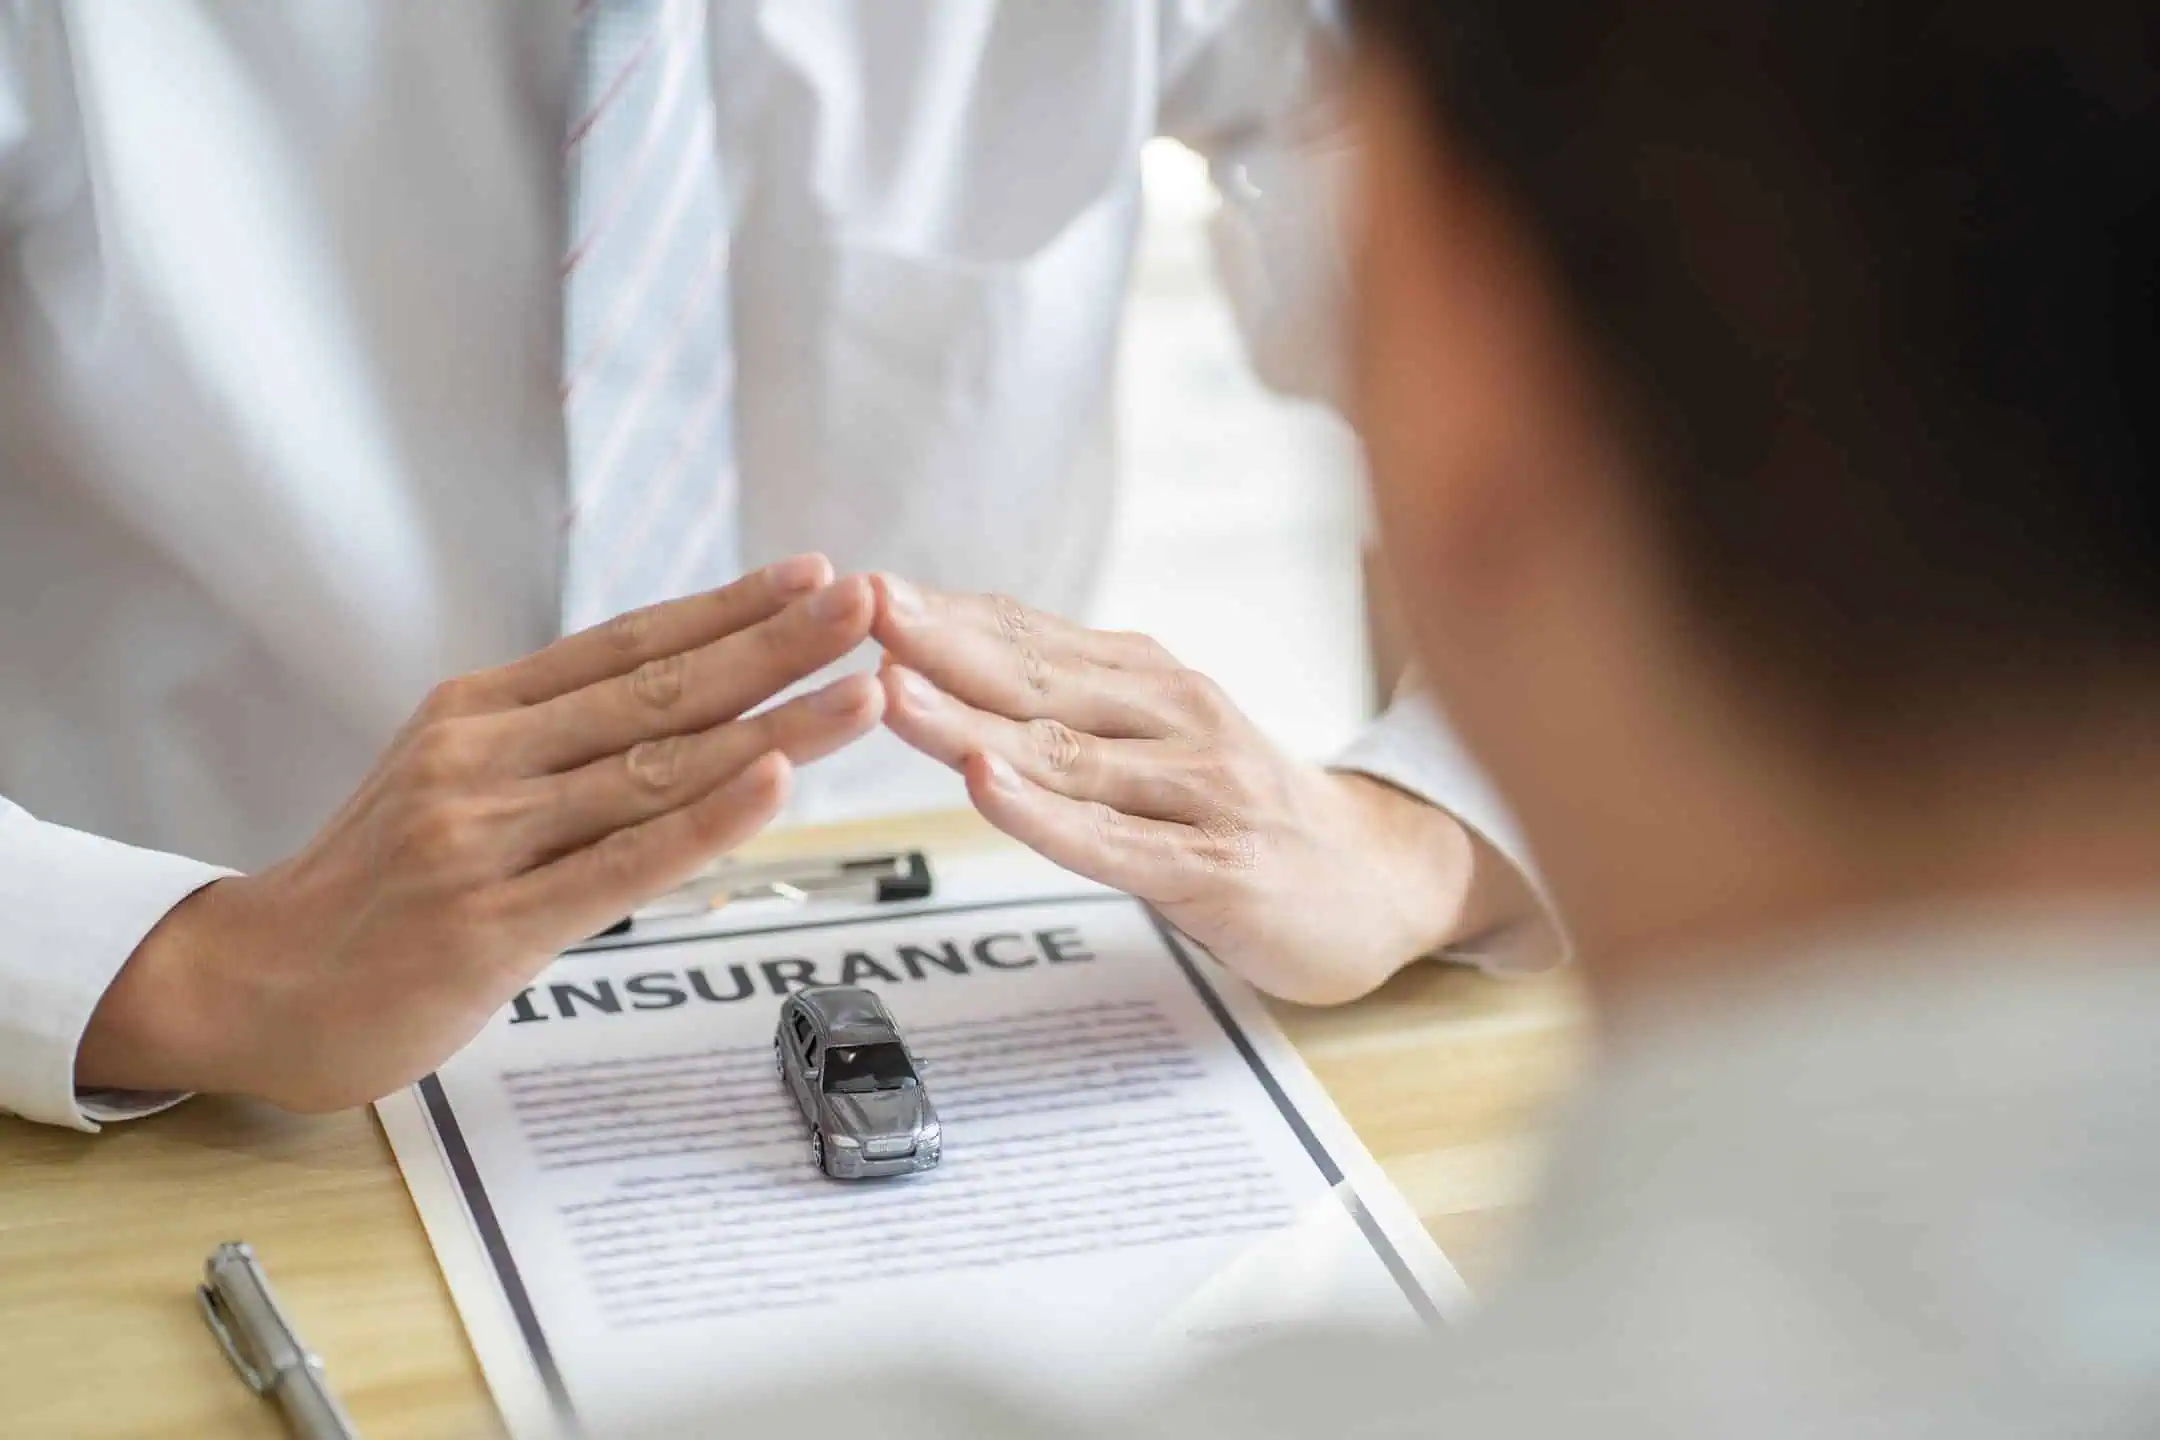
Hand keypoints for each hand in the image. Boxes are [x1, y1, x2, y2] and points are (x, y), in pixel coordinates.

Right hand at [78, 557, 884, 1110]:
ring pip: (656, 769)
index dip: (727, 607)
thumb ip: (549, 742)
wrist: (254, 985)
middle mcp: (482, 758)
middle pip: (658, 691)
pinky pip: (619, 864)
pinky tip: (774, 783)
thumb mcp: (449, 780)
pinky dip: (705, 822)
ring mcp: (483, 837)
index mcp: (479, 711)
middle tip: (869, 604)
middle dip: (776, 646)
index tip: (814, 576)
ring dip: (774, 726)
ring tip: (862, 692)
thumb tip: (673, 702)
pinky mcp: (491, 924)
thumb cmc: (374, 887)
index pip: (627, 643)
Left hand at [871, 577, 1521, 1003]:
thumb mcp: (1160, 739)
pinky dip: (1045, 813)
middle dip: (941, 643)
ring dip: (972, 720)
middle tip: (858, 610)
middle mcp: (1177, 717)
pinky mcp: (1218, 868)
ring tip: (893, 693)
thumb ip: (1072, 705)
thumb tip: (951, 659)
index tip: (860, 588)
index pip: (1032, 638)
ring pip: (1067, 752)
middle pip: (1040, 678)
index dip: (945, 614)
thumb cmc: (1244, 811)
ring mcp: (1200, 790)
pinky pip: (1116, 840)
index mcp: (1151, 682)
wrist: (1380, 879)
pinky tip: (989, 784)